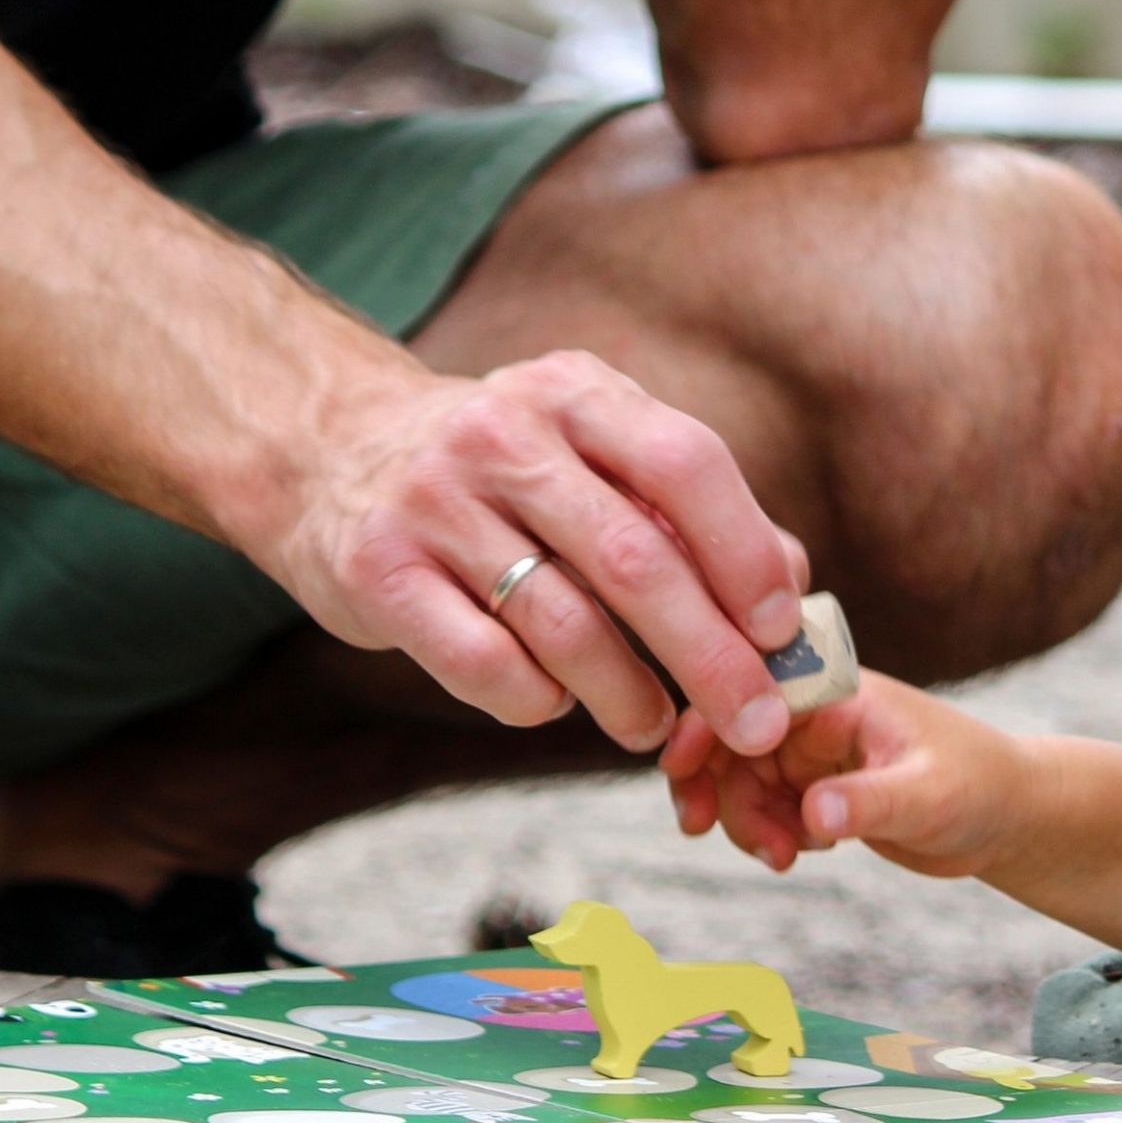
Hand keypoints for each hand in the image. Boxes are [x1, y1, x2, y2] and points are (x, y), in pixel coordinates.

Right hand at [251, 350, 805, 753]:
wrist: (327, 449)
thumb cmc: (504, 469)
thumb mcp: (592, 449)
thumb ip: (689, 510)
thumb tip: (794, 588)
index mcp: (578, 395)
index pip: (686, 464)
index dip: (744, 552)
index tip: (779, 631)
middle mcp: (506, 436)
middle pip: (635, 559)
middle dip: (709, 655)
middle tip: (753, 720)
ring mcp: (436, 502)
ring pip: (561, 622)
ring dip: (626, 693)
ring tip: (654, 727)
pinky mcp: (379, 571)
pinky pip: (481, 661)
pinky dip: (533, 698)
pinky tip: (551, 702)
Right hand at [659, 672, 1025, 874]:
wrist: (1006, 817)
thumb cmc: (981, 786)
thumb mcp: (930, 796)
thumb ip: (870, 803)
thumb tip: (813, 813)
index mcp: (838, 691)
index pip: (753, 690)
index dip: (708, 723)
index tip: (678, 767)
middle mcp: (816, 713)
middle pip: (730, 738)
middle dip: (716, 788)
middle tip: (714, 835)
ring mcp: (811, 751)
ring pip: (739, 780)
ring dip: (742, 821)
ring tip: (783, 858)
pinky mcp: (813, 787)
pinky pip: (761, 807)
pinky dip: (764, 834)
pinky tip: (801, 852)